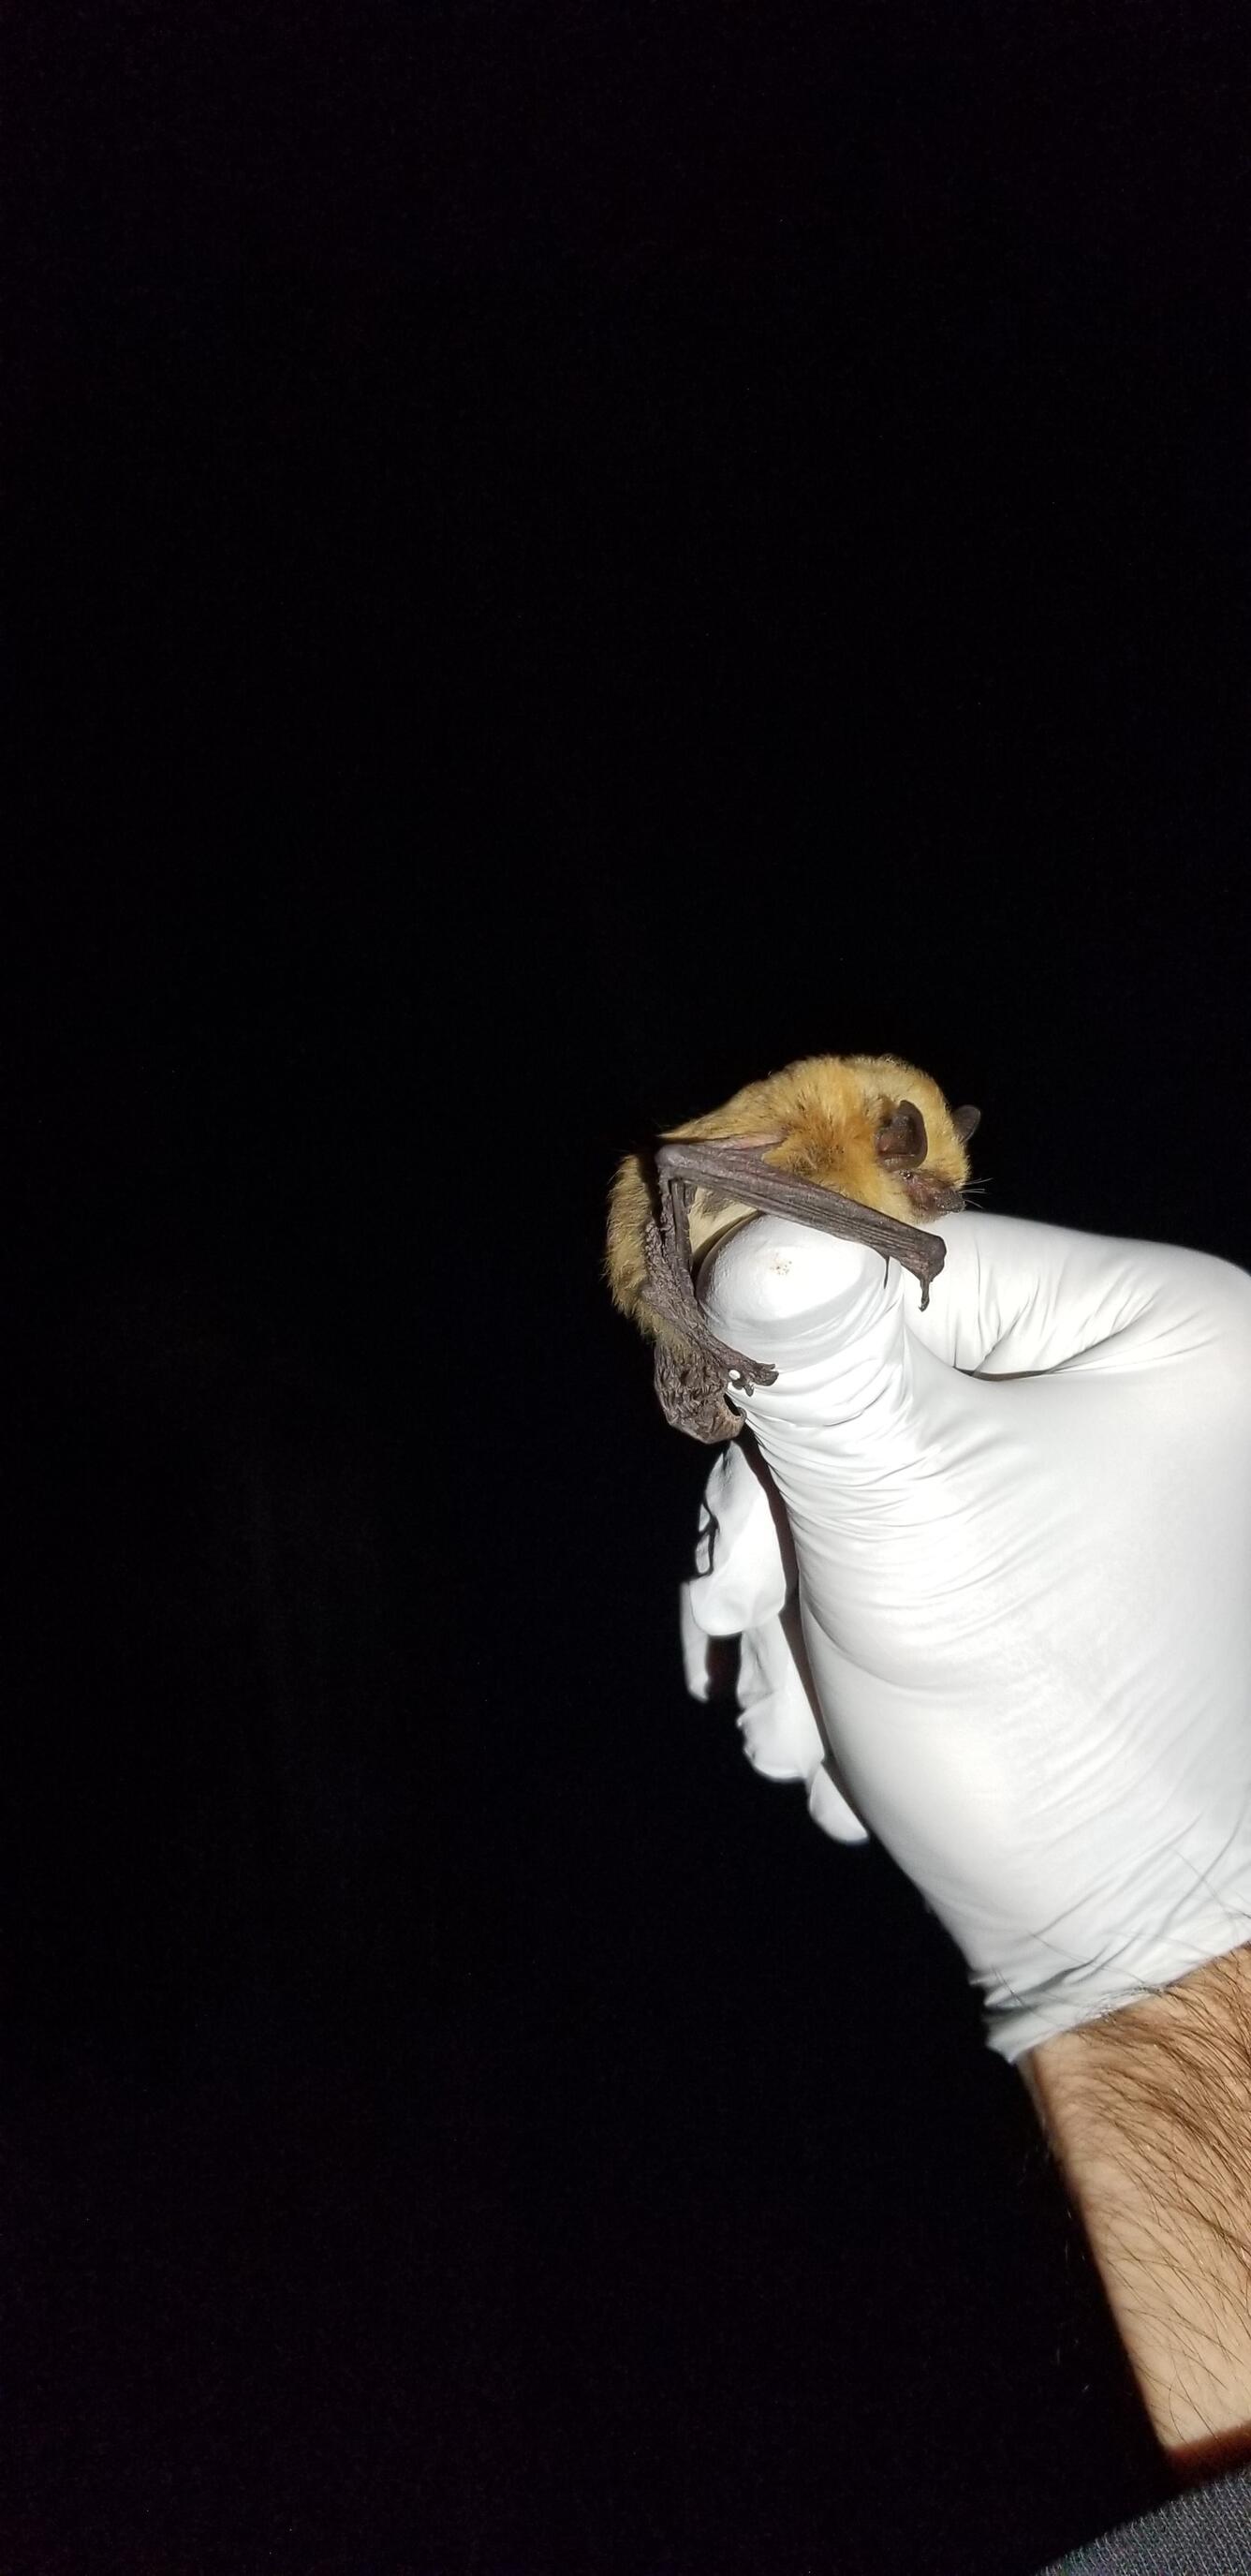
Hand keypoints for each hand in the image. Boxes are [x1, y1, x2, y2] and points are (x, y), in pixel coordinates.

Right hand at [683, 1208, 1250, 2059]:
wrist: (1110, 1933)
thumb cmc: (1031, 1710)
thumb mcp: (898, 1509)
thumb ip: (815, 1358)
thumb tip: (747, 1220)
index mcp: (1159, 1323)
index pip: (913, 1269)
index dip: (796, 1382)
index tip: (737, 1529)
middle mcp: (1145, 1375)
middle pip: (880, 1373)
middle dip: (789, 1521)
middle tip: (737, 1630)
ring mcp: (1103, 1464)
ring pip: (872, 1461)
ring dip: (798, 1591)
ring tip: (788, 1721)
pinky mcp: (1057, 1547)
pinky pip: (904, 1528)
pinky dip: (841, 1622)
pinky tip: (824, 1725)